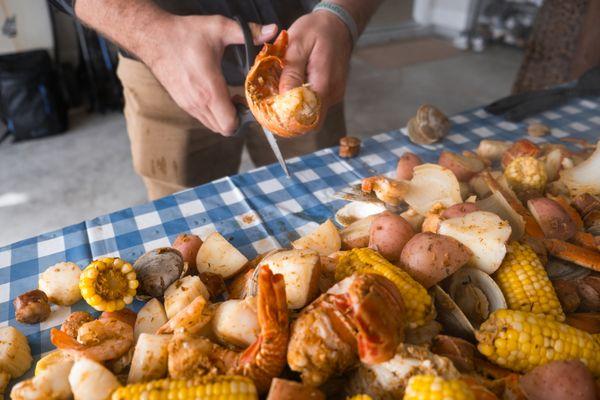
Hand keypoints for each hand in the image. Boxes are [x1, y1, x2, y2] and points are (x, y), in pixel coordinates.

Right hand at [139, 15, 277, 135]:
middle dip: (238, 120)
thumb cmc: (184, 34)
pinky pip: (203, 118)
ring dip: (225, 117)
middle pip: (224, 130)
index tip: (250, 104)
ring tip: (231, 97)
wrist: (153, 37)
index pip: (230, 125)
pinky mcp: (182, 103)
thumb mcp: (219, 28)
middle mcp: (198, 102)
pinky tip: (218, 95)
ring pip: (213, 126)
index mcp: (209, 89)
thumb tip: (273, 31)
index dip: (245, 119)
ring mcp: (188, 105)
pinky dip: (214, 113)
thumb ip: (247, 32)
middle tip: (243, 101)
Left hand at [279, 11, 352, 118]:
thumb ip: (291, 71)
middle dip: (289, 115)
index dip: (288, 118)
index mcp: (324, 82)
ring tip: (281, 90)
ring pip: (311, 112)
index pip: (307, 116)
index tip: (272, 110)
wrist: (338, 24)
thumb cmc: (317, 30)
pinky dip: (302, 99)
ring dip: (294, 106)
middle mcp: (333, 94)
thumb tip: (284, 96)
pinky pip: (315, 103)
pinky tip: (293, 86)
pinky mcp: (332, 93)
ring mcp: (334, 95)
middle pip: (309, 119)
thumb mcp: (298, 43)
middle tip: (272, 102)